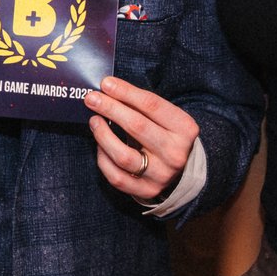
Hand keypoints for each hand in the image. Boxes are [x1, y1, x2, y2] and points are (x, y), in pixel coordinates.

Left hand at [85, 77, 198, 201]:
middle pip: (137, 127)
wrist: (182, 170)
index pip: (152, 105)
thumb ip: (140, 105)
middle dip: (111, 109)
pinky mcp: (147, 191)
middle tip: (92, 98)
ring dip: (103, 135)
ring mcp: (162, 175)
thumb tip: (107, 89)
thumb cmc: (165, 134)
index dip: (126, 92)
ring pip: (124, 156)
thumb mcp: (164, 117)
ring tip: (94, 120)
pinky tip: (99, 145)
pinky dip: (103, 158)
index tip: (106, 83)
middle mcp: (176, 153)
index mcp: (184, 129)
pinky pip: (116, 176)